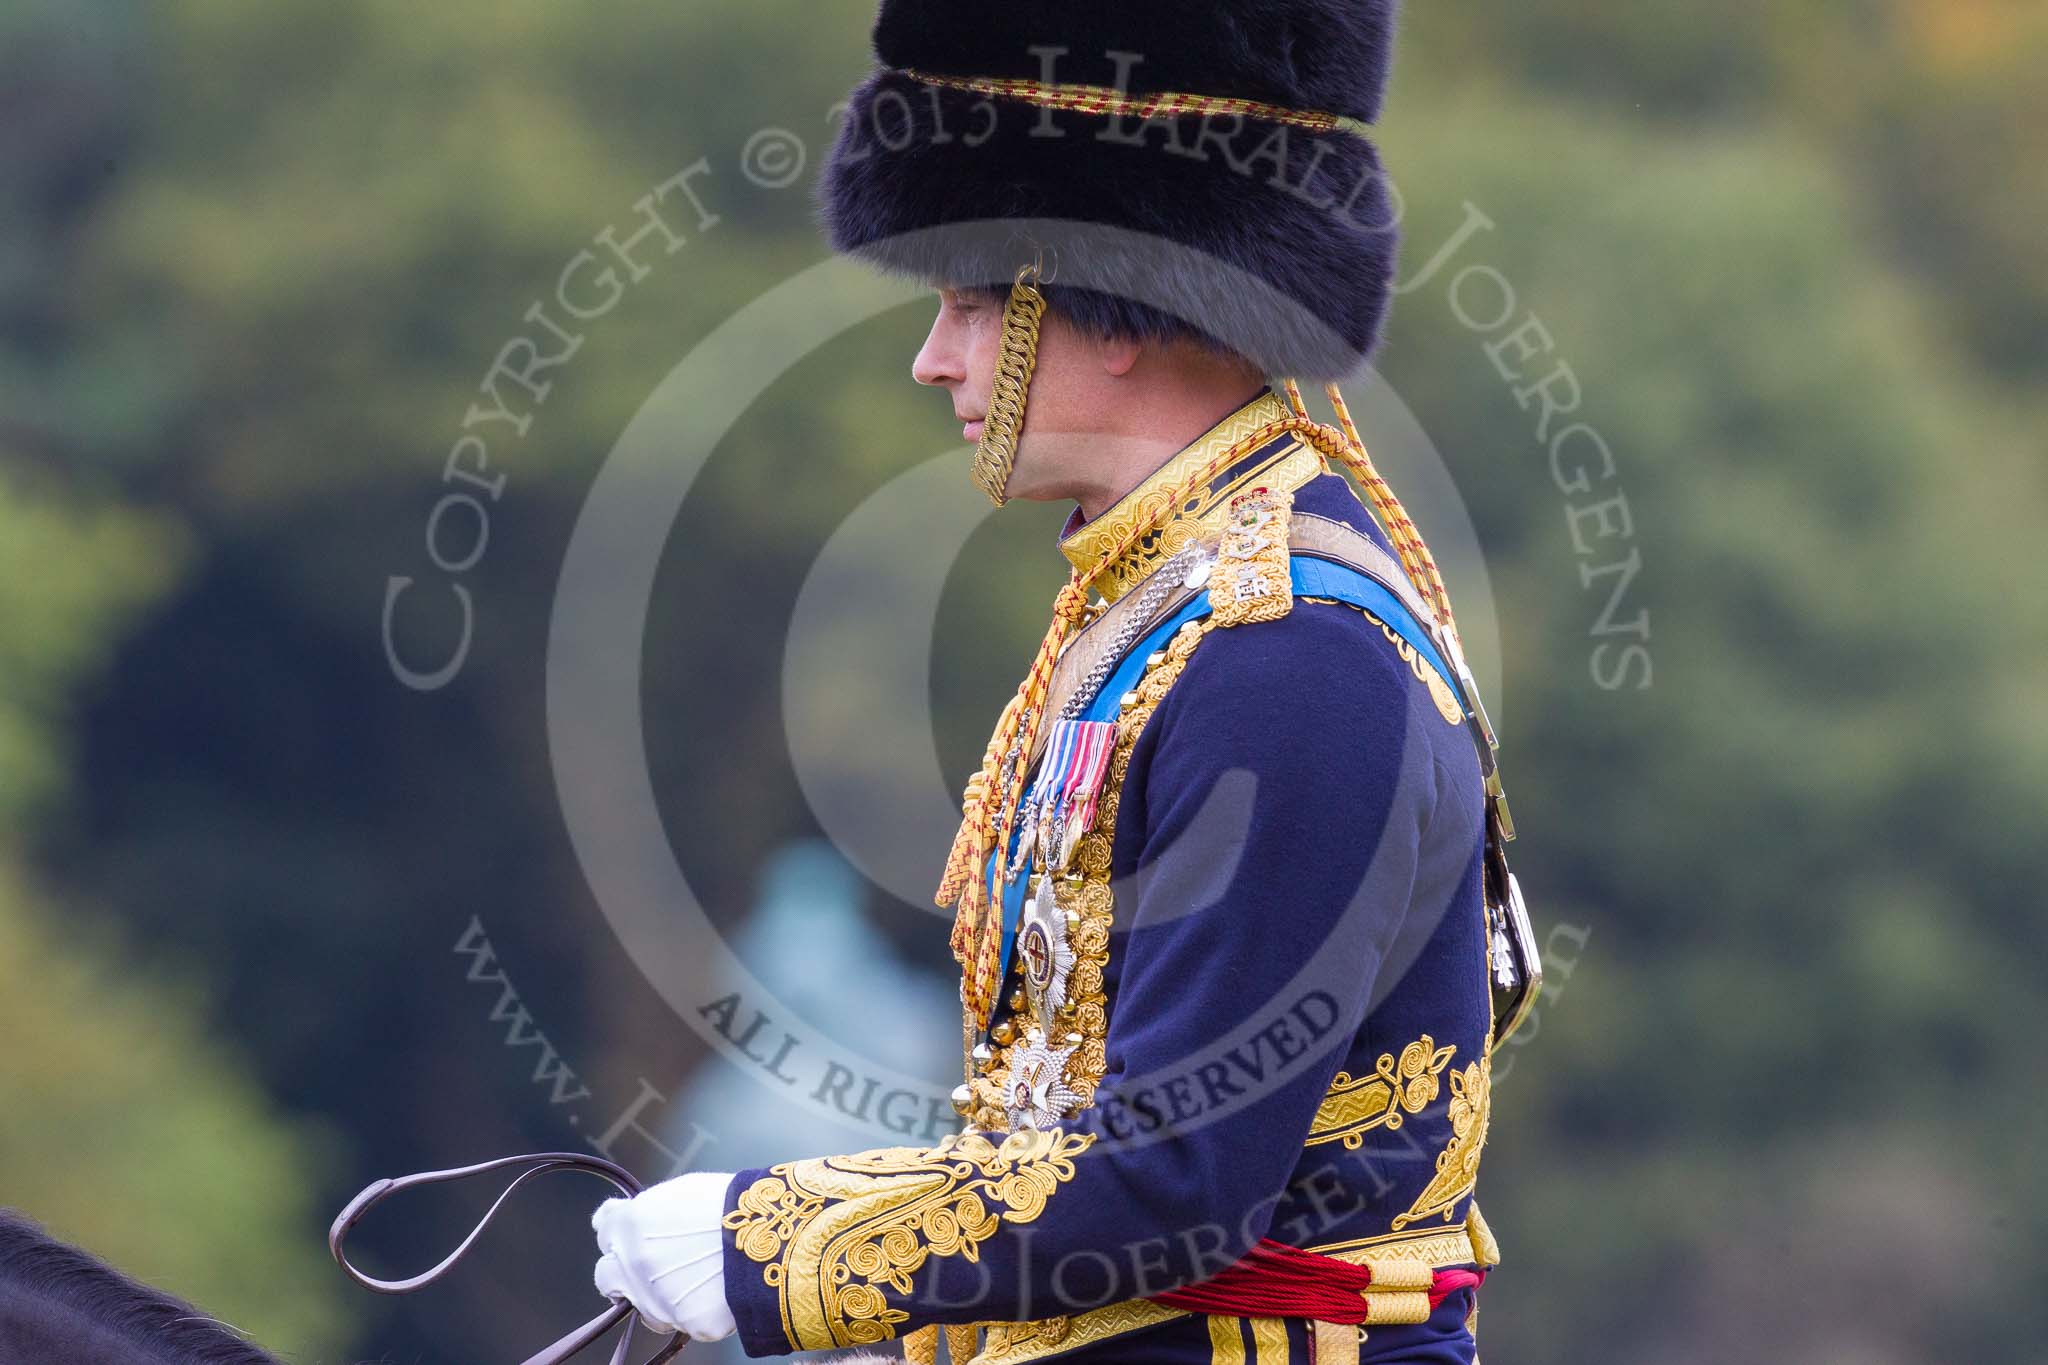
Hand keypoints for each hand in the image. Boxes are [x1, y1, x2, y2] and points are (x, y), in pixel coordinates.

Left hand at [591, 1170, 738, 1340]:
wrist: (771, 1230)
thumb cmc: (728, 1203)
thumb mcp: (678, 1191)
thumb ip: (641, 1208)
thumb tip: (622, 1214)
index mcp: (629, 1225)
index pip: (603, 1232)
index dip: (620, 1233)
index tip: (634, 1235)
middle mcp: (633, 1265)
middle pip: (606, 1276)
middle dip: (622, 1273)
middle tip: (652, 1267)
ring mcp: (657, 1299)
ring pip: (643, 1307)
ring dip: (658, 1296)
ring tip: (696, 1278)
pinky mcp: (687, 1322)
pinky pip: (681, 1322)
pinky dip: (694, 1310)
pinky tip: (716, 1291)